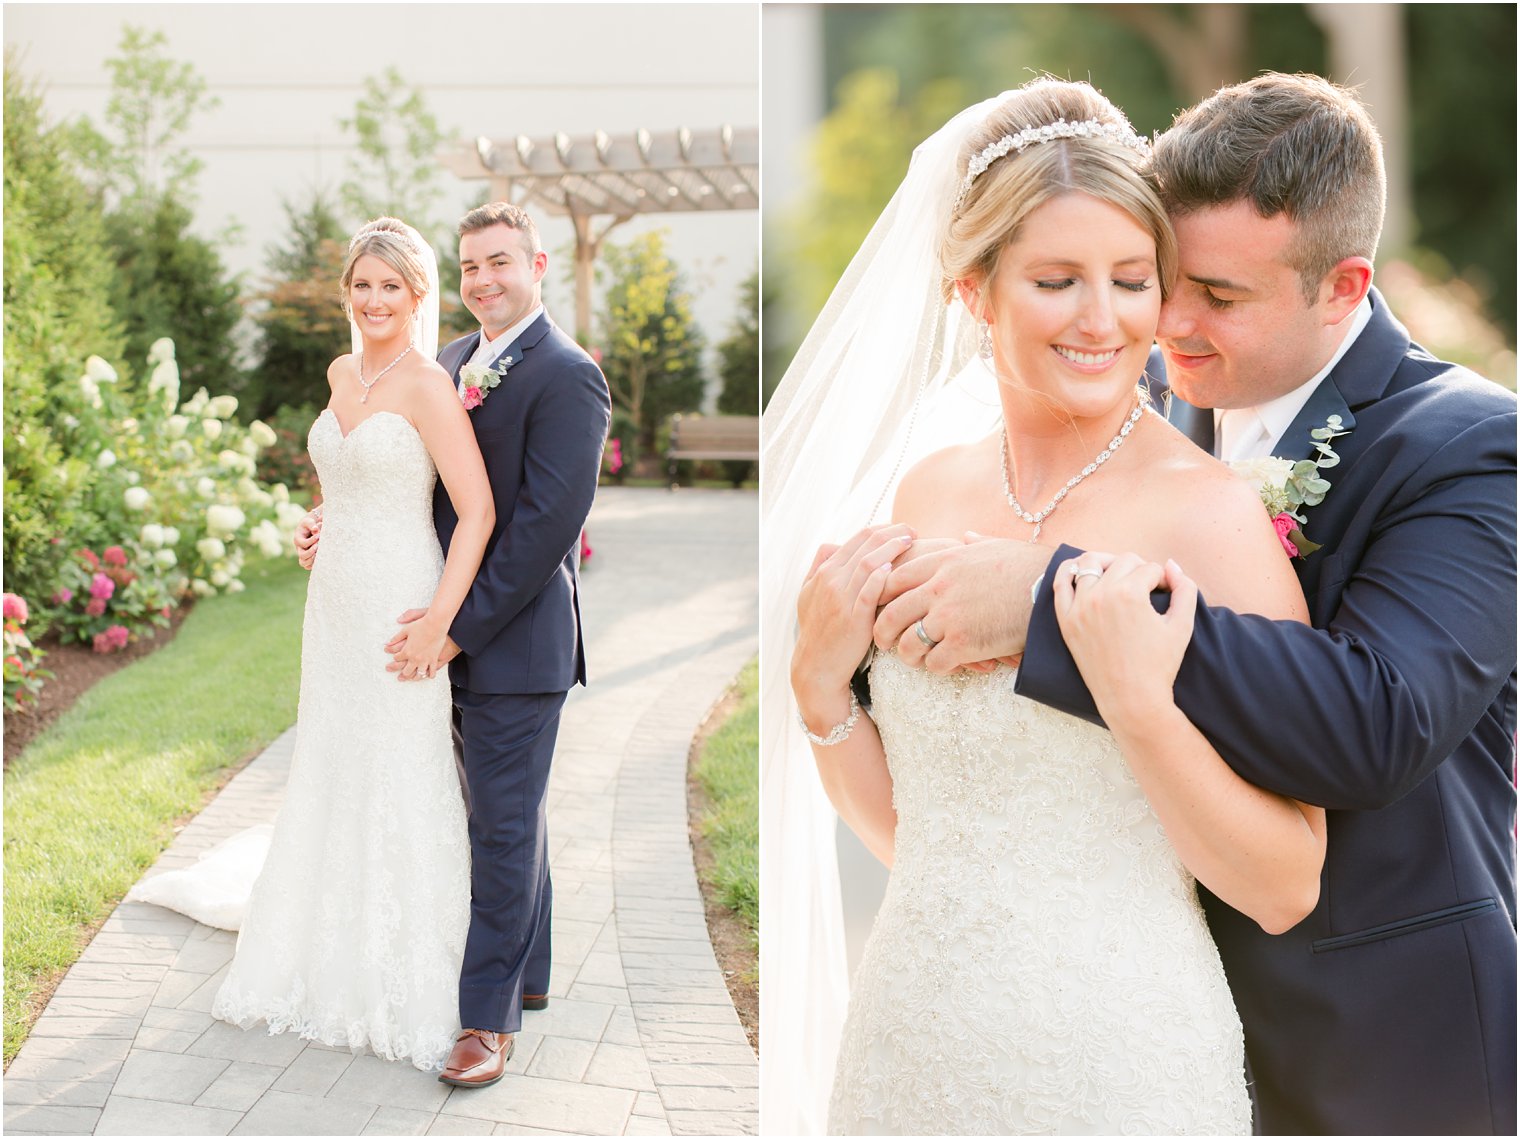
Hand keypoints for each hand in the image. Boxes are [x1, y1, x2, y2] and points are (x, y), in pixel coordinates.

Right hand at [294, 509, 321, 570]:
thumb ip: (312, 524)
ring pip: (303, 563)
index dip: (312, 541)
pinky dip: (313, 565)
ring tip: (319, 554)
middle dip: (311, 552)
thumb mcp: (309, 521)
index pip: (303, 543)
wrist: (310, 528)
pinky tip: (321, 559)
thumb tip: (316, 530)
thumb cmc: (309, 524)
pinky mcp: (307, 558)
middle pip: (302, 555)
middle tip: (319, 546)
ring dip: (312, 560)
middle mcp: (299, 548)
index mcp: (298, 539)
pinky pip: (308, 566)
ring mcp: (302, 554)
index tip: (319, 535)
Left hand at [384, 607, 456, 680]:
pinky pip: (432, 672)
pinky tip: (428, 676)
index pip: (397, 658)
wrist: (436, 624)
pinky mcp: (434, 660)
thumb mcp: (406, 630)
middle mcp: (415, 658)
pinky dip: (429, 675)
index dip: (395, 658)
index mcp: (406, 651)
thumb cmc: (421, 625)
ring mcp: (425, 660)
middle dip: (402, 674)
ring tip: (412, 679)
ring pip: (418, 675)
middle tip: (399, 677)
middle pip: (406, 671)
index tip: (395, 658)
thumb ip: (396, 637)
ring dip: (414, 678)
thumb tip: (388, 642)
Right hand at [792, 524, 914, 708]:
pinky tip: (895, 569)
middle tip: (913, 531)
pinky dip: (881, 577)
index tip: (901, 530)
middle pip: (866, 544)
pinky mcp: (853, 619)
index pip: (858, 538)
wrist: (816, 666)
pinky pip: (869, 591)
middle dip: (893, 533)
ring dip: (893, 548)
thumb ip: (819, 567)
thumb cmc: (817, 630)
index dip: (883, 529)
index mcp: (825, 571)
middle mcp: (831, 580)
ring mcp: (841, 599)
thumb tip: (834, 544)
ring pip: (869, 562)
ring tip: (912, 542)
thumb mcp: (808, 594)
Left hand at [874, 531, 1049, 672]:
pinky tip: (945, 664)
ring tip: (916, 658)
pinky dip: (936, 667)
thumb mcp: (994, 546)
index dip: (880, 595)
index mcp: (942, 563)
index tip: (881, 606)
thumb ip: (972, 543)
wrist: (1052, 587)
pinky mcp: (965, 643)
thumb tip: (966, 535)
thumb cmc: (1027, 566)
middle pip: (890, 614)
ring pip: (908, 644)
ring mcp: (950, 617)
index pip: (893, 579)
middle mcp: (939, 588)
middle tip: (885, 641)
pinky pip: (934, 662)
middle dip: (882, 631)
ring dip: (908, 655)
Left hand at [1052, 553, 1197, 720]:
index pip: (1150, 568)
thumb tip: (1172, 565)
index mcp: (1130, 593)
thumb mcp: (1182, 625)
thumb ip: (1185, 589)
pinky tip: (1081, 569)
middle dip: (1140, 569)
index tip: (1166, 593)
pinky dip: (1069, 570)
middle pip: (1123, 561)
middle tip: (1147, 587)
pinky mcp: (1066, 619)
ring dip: (1108, 563)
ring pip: (1090, 563)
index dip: (1163, 579)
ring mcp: (1079, 606)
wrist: (1131, 698)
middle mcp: (1101, 595)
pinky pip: (1060, 583)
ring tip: (1119, 576)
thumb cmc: (1159, 665)